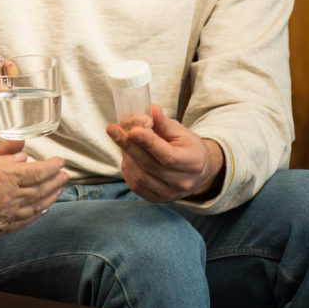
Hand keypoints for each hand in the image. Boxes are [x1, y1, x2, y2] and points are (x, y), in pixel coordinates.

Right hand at [0, 140, 67, 239]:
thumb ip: (4, 155)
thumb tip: (24, 151)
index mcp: (1, 176)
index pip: (36, 171)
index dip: (52, 166)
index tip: (60, 161)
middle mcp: (7, 197)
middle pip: (40, 189)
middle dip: (55, 180)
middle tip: (64, 174)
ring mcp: (5, 215)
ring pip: (36, 205)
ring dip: (51, 196)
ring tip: (58, 188)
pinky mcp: (0, 229)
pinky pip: (25, 220)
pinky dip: (37, 213)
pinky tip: (43, 207)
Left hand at [106, 105, 224, 202]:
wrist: (195, 172)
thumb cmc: (186, 148)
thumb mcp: (180, 132)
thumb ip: (163, 123)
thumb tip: (150, 108)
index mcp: (193, 163)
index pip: (168, 156)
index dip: (148, 143)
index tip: (132, 130)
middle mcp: (182, 182)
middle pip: (150, 165)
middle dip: (129, 146)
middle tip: (113, 129)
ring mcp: (169, 194)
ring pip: (140, 176)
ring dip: (127, 155)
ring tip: (122, 139)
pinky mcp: (155, 198)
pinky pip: (135, 184)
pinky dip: (127, 167)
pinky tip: (127, 155)